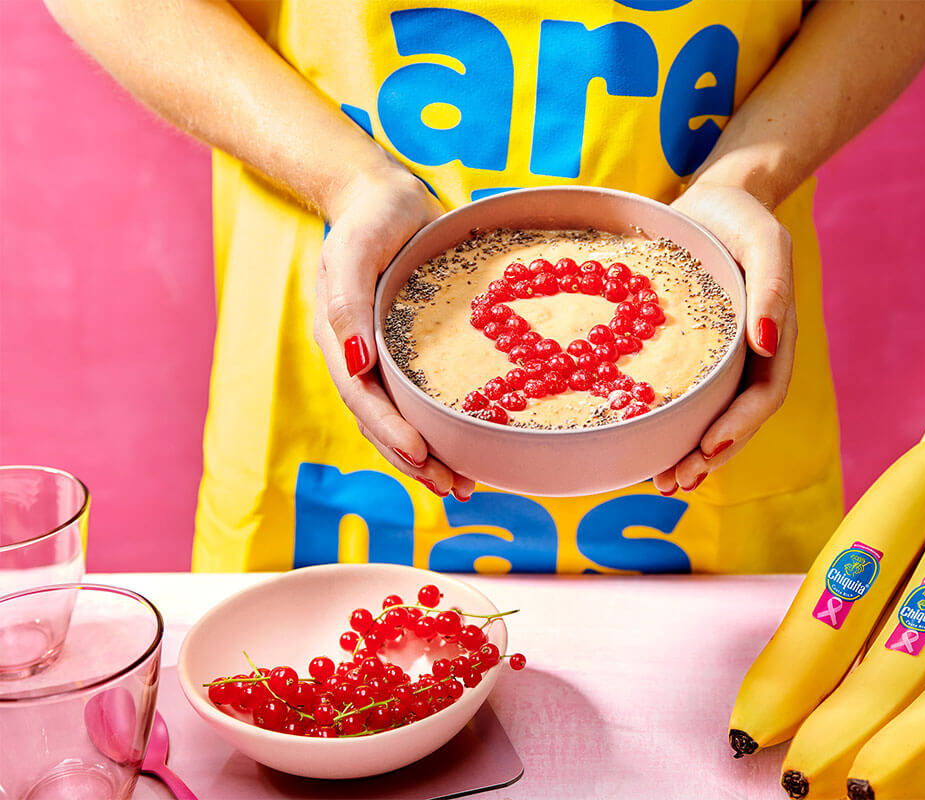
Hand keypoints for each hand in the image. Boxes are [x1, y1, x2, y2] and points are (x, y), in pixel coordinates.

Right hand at [313, 166, 474, 499]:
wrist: (384, 198)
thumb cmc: (368, 219)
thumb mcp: (354, 250)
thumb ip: (347, 302)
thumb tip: (354, 362)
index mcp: (341, 340)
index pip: (363, 397)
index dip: (390, 431)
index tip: (421, 455)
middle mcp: (361, 358)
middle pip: (383, 423)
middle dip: (416, 462)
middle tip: (455, 489)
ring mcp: (385, 360)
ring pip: (403, 421)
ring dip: (430, 458)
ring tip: (465, 487)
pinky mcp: (411, 354)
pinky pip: (422, 401)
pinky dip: (443, 429)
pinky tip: (471, 448)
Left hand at [656, 183, 797, 493]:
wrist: (714, 203)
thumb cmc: (740, 217)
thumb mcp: (763, 239)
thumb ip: (773, 285)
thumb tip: (769, 342)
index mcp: (775, 338)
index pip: (764, 394)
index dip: (740, 424)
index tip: (709, 445)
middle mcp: (751, 358)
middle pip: (738, 420)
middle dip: (709, 455)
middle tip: (675, 481)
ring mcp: (723, 362)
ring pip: (712, 419)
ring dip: (691, 454)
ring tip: (663, 482)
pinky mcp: (694, 358)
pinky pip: (688, 400)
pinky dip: (672, 428)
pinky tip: (647, 449)